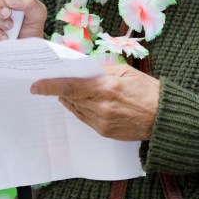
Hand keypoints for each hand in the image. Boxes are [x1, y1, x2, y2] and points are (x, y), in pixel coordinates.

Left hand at [30, 64, 159, 140]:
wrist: (163, 118)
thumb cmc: (148, 91)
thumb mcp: (126, 71)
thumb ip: (102, 69)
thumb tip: (83, 67)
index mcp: (106, 87)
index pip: (70, 87)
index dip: (50, 86)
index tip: (36, 85)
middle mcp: (100, 106)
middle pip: (70, 97)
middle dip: (59, 90)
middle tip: (49, 82)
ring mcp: (101, 121)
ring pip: (76, 108)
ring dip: (70, 99)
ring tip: (68, 89)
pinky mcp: (103, 131)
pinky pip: (84, 118)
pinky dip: (80, 108)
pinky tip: (83, 101)